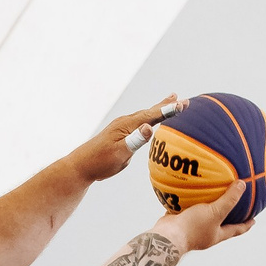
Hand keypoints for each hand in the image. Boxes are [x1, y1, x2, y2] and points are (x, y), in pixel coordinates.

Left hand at [67, 96, 181, 182]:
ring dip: (158, 109)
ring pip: (144, 115)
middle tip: (182, 99)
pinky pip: (139, 122)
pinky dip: (149, 118)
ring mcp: (121, 127)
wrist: (81, 166)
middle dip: (166, 105)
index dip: (169, 110)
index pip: (152, 115)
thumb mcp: (120, 154)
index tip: (184, 104)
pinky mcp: (119, 133)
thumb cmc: (101, 161)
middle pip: (150, 111)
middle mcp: (125, 122)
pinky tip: (149, 121)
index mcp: (127, 125)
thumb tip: (149, 127)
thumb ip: (135, 140)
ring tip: (170, 101)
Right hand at [153, 181, 253, 254]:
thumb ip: (229, 200)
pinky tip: (189, 191)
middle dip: (227, 216)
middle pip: (220, 224)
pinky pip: (186, 210)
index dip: (245, 225)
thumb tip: (243, 185)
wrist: (166, 236)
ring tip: (211, 195)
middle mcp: (205, 233)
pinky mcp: (179, 222)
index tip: (254, 220)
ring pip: (203, 216)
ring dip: (207, 207)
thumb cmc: (192, 227)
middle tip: (234, 207)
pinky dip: (189, 202)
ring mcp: (191, 228)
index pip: (236, 230)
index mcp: (216, 235)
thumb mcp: (215, 212)